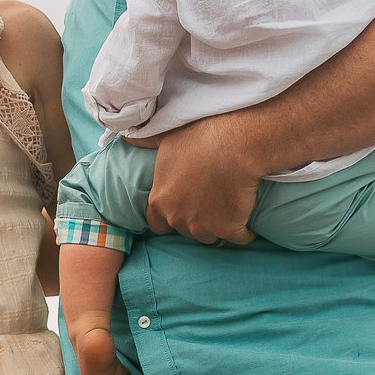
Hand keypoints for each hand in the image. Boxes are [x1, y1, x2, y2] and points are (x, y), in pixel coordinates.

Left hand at [145, 116, 264, 244]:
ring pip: (209, 237)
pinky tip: (248, 224)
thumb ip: (146, 143)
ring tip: (227, 213)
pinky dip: (244, 232)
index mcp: (159, 201)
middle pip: (184, 231)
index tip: (182, 210)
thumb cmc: (199, 137)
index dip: (169, 219)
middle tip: (208, 206)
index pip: (157, 224)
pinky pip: (239, 238)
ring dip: (216, 229)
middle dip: (194, 222)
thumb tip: (126, 136)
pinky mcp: (229, 230)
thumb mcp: (165, 137)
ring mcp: (203, 227)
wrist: (234, 144)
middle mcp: (177, 219)